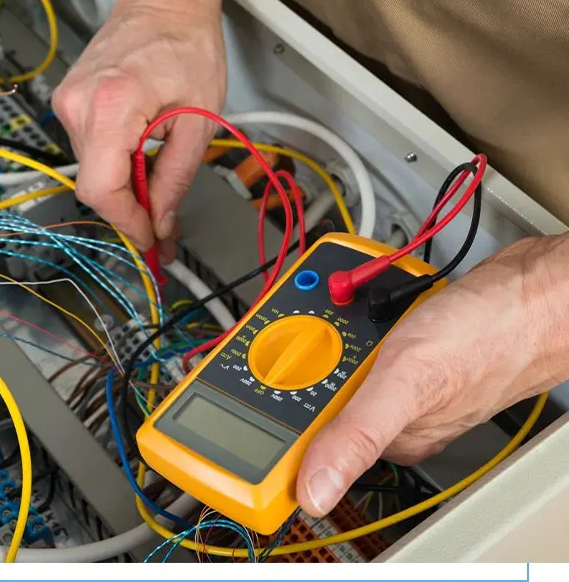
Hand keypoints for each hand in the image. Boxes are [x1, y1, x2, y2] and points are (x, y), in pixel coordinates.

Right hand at [53, 0, 224, 260]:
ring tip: (160, 199)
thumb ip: (177, 178)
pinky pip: (93, 153)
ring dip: (127, 193)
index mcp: (112, 105)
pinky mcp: (73, 103)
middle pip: (96, 186)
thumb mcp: (198, 121)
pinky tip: (143, 171)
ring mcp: (69, 103)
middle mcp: (79, 105)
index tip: (151, 240)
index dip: (128, 223)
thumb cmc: (187, 45)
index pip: (103, 189)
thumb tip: (162, 221)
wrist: (164, 2)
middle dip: (132, 214)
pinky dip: (118, 170)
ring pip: (94, 173)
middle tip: (164, 232)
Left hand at [297, 234, 568, 516]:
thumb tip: (313, 491)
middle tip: (311, 333)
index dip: (277, 421)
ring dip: (329, 333)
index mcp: (390, 439)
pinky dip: (352, 319)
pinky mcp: (405, 348)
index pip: (315, 445)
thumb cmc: (488, 335)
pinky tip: (367, 309)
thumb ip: (356, 435)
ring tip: (350, 314)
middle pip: (317, 395)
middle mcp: (390, 413)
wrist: (533, 289)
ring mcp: (397, 379)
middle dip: (303, 360)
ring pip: (336, 361)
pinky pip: (359, 336)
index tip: (245, 393)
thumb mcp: (406, 383)